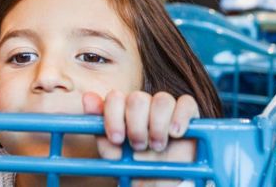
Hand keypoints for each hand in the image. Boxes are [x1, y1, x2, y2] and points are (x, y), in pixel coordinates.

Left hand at [82, 90, 197, 186]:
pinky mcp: (188, 113)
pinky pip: (186, 103)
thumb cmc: (135, 166)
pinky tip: (175, 133)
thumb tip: (87, 98)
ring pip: (162, 99)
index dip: (114, 116)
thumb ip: (100, 127)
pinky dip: (180, 117)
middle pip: (138, 98)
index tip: (117, 139)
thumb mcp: (114, 153)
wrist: (160, 184)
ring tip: (157, 146)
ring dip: (158, 125)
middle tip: (139, 146)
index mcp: (124, 110)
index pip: (115, 98)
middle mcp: (145, 105)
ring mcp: (167, 107)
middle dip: (136, 125)